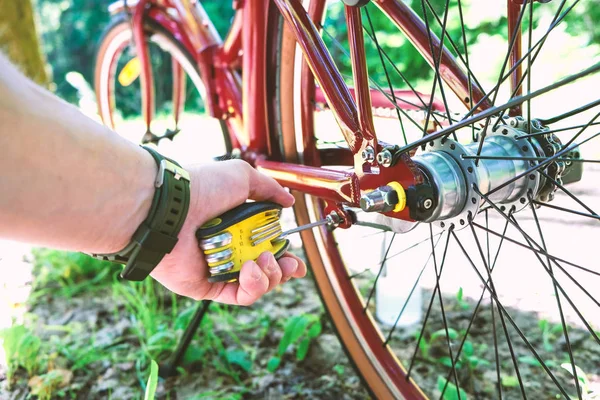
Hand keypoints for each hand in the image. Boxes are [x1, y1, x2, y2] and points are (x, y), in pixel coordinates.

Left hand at [150, 160, 306, 304]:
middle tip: (288, 263)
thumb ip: (269, 189)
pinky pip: (239, 296)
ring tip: (263, 261)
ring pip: (256, 286)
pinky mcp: (208, 287)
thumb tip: (289, 202)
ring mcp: (219, 269)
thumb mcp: (242, 176)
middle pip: (266, 270)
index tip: (295, 259)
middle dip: (283, 270)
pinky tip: (251, 269)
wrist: (171, 207)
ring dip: (270, 276)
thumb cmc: (202, 187)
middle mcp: (229, 249)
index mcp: (237, 227)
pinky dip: (253, 287)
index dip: (285, 256)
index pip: (267, 247)